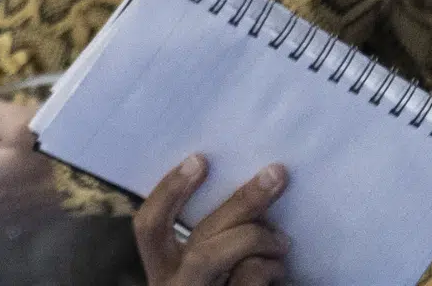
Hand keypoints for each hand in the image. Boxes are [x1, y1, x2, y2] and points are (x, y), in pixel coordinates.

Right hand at [136, 154, 289, 285]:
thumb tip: (251, 202)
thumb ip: (219, 246)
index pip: (148, 226)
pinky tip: (280, 269)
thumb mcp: (215, 273)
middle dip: (241, 200)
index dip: (168, 191)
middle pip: (196, 234)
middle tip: (276, 174)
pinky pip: (245, 280)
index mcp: (164, 272)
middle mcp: (172, 285)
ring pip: (213, 253)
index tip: (200, 159)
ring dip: (256, 236)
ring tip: (283, 240)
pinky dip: (266, 268)